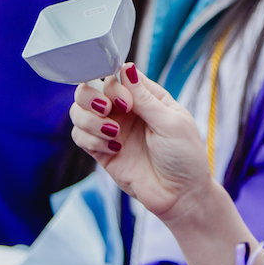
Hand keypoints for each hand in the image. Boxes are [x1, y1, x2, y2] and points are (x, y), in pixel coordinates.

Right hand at [70, 65, 215, 223]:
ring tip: (113, 134)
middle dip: (92, 97)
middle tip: (108, 111)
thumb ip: (145, 98)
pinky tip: (113, 148)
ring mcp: (111, 129)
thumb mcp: (171, 123)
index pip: (117, 75)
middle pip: (90, 88)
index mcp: (146, 97)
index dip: (114, 84)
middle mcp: (125, 110)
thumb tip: (127, 68)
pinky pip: (79, 136)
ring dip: (89, 119)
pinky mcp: (101, 151)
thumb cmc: (184, 157)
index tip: (127, 103)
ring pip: (79, 111)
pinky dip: (90, 138)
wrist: (180, 196)